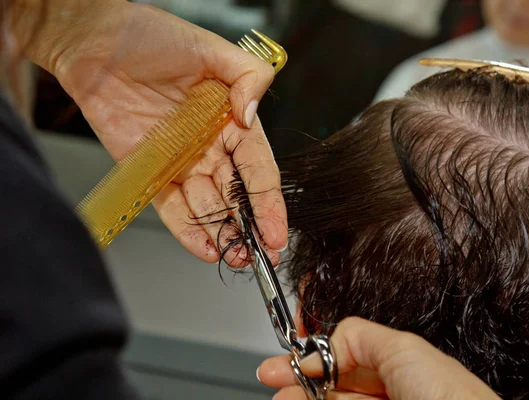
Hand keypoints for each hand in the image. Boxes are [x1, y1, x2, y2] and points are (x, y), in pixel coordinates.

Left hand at [15, 0, 286, 265]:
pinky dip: (188, 231)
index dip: (270, 203)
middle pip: (237, 196)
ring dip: (222, 235)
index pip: (259, 170)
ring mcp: (182, 162)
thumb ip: (249, 79)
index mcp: (233, 121)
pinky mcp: (151, 173)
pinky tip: (205, 249)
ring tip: (233, 256)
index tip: (277, 231)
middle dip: (250, 228)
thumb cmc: (154, 37)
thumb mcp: (214, 49)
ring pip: (208, 208)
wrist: (95, 43)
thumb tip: (252, 116)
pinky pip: (173, 208)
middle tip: (259, 255)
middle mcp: (211, 146)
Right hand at [258, 317, 500, 399]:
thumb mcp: (401, 348)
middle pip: (335, 382)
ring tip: (280, 397)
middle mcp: (391, 390)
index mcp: (400, 363)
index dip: (314, 355)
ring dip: (303, 396)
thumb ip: (357, 336)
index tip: (287, 360)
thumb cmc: (451, 398)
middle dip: (299, 378)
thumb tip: (324, 346)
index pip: (347, 355)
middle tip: (271, 378)